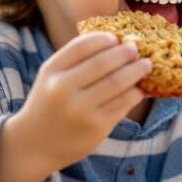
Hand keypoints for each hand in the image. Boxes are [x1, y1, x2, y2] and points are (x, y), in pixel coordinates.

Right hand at [16, 33, 151, 167]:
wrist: (36, 144)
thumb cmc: (49, 104)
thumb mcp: (51, 78)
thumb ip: (75, 60)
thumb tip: (115, 42)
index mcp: (51, 72)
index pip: (81, 46)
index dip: (103, 39)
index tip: (116, 37)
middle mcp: (64, 89)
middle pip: (103, 63)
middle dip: (125, 53)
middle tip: (136, 49)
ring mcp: (81, 110)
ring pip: (117, 83)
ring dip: (136, 71)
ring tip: (146, 65)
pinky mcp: (97, 127)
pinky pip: (123, 104)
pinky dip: (135, 93)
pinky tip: (140, 89)